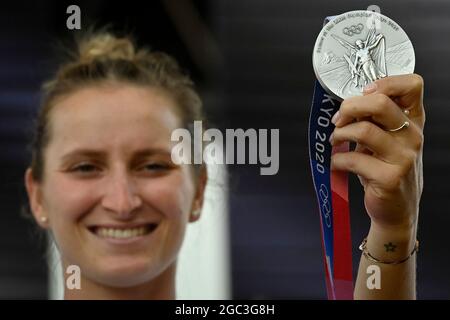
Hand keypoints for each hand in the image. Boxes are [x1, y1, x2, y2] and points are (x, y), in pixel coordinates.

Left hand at [330, 74, 424, 233]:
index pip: (412, 85)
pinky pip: (353, 159)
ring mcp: (403, 157)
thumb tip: (346, 105)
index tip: (363, 92)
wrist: (396, 209)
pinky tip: (337, 164)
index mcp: (413, 120)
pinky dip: (337, 160)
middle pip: (380, 103)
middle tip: (339, 119)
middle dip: (349, 107)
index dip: (385, 82)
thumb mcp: (386, 140)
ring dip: (340, 134)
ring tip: (336, 141)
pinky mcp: (389, 177)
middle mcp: (412, 135)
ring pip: (363, 129)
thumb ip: (373, 120)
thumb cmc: (386, 170)